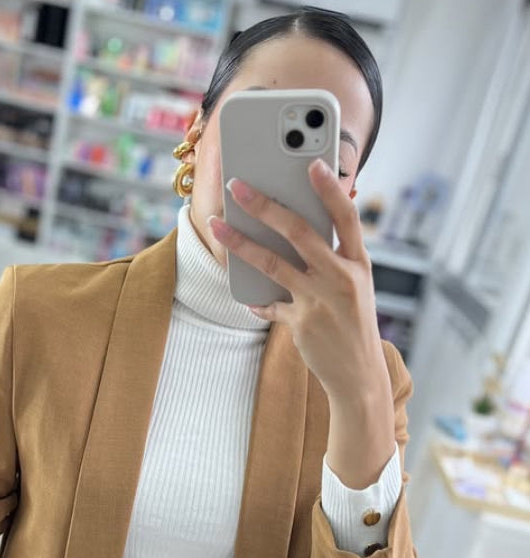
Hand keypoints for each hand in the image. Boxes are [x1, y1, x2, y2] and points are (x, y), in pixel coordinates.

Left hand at [208, 160, 386, 401]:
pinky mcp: (301, 324)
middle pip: (300, 233)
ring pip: (272, 263)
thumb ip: (333, 258)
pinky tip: (246, 297)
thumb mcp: (355, 286)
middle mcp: (341, 278)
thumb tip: (296, 227)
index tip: (313, 164)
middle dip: (265, 206)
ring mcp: (320, 301)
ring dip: (240, 243)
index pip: (346, 217)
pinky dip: (256, 300)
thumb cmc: (354, 323)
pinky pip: (269, 305)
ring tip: (217, 227)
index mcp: (359, 263)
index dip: (331, 189)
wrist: (359, 373)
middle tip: (238, 186)